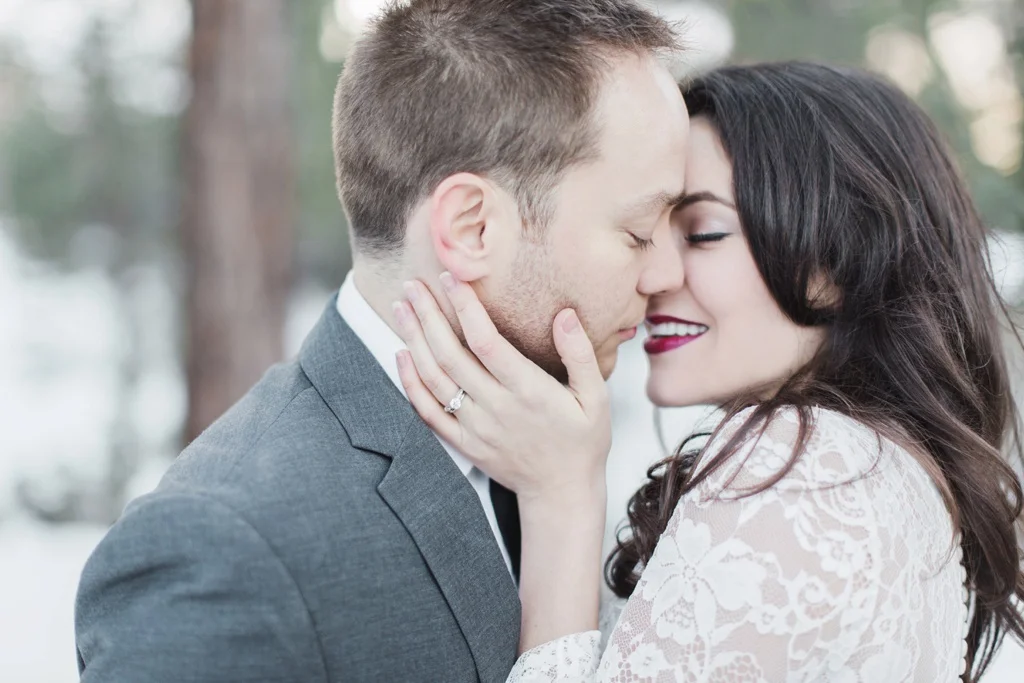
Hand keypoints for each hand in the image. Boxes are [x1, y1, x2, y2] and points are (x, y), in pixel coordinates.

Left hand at [392, 272, 611, 504]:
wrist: (562, 493)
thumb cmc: (582, 441)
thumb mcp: (596, 398)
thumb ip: (579, 355)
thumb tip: (565, 316)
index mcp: (529, 391)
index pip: (487, 342)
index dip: (466, 307)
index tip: (452, 278)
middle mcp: (496, 407)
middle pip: (451, 354)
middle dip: (429, 315)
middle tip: (413, 284)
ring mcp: (475, 427)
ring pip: (434, 378)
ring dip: (414, 340)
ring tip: (401, 308)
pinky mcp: (463, 442)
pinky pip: (428, 411)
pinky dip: (410, 382)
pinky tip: (401, 355)